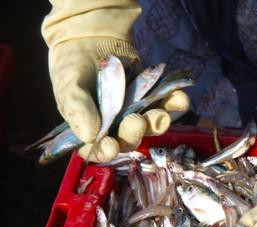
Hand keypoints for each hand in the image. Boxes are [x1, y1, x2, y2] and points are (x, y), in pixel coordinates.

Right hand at [49, 39, 188, 161]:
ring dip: (158, 121)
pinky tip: (179, 97)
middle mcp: (116, 127)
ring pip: (151, 126)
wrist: (92, 38)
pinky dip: (175, 103)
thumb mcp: (69, 84)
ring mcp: (137, 113)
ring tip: (160, 113)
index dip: (105, 152)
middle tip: (136, 121)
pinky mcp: (153, 99)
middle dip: (135, 133)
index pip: (98, 149)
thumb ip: (78, 109)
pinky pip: (168, 105)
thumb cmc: (73, 65)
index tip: (111, 146)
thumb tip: (90, 136)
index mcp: (90, 130)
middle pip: (129, 140)